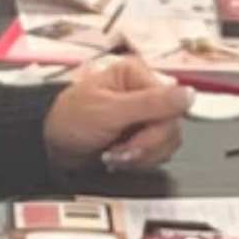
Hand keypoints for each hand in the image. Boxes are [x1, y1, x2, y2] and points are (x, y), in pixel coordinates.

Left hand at [47, 54, 186, 172]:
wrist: (49, 147)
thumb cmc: (68, 121)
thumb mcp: (109, 111)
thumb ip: (151, 103)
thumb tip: (188, 94)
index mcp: (137, 76)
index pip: (173, 105)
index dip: (156, 129)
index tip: (133, 141)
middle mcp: (145, 94)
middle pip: (172, 126)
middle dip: (145, 146)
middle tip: (120, 151)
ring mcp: (144, 117)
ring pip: (167, 142)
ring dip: (141, 156)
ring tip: (114, 154)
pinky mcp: (141, 137)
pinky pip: (157, 153)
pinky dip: (139, 161)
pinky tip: (118, 158)